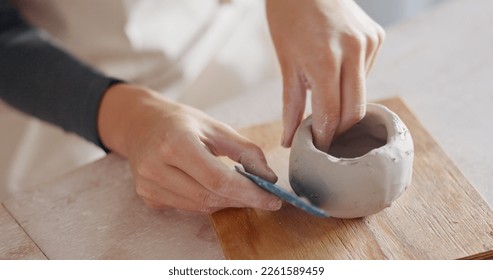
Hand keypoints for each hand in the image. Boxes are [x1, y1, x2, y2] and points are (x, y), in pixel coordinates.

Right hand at [98, 84, 280, 212]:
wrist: (140, 123)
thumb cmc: (180, 122)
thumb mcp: (216, 127)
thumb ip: (245, 151)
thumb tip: (268, 178)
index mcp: (176, 142)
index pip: (218, 179)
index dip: (248, 193)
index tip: (271, 200)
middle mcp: (156, 166)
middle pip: (209, 196)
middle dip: (241, 200)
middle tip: (261, 197)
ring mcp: (148, 184)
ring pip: (199, 207)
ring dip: (224, 202)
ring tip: (237, 189)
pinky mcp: (147, 196)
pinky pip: (186, 208)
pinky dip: (205, 201)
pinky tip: (210, 187)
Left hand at [266, 0, 384, 150]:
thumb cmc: (288, 20)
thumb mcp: (286, 63)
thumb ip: (291, 105)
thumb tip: (289, 141)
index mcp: (325, 58)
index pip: (332, 113)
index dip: (324, 136)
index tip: (317, 146)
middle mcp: (354, 50)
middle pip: (355, 110)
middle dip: (339, 129)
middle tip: (324, 135)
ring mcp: (369, 42)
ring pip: (361, 93)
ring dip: (344, 102)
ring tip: (325, 93)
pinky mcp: (377, 36)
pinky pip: (366, 73)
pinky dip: (352, 81)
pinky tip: (337, 69)